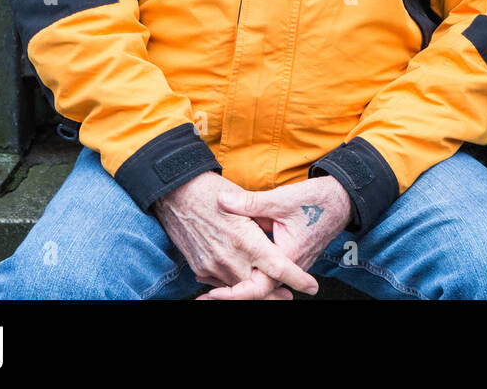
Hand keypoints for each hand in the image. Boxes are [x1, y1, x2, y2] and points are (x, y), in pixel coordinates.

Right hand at [153, 170, 318, 297]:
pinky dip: (233, 283)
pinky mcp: (199, 267)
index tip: (312, 287)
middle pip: (258, 287)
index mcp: (246, 240)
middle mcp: (229, 258)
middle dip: (274, 293)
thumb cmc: (211, 190)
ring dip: (253, 289)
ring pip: (238, 287)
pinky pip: (220, 282)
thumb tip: (280, 233)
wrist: (174, 192)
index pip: (278, 268)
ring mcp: (212, 265)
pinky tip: (241, 278)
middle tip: (288, 297)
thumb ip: (263, 221)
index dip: (297, 279)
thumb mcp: (246, 200)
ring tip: (270, 290)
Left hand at [197, 175, 352, 299]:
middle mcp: (291, 265)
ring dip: (239, 285)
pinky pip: (269, 274)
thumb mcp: (282, 199)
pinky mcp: (292, 258)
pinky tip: (229, 273)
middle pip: (258, 290)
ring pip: (263, 283)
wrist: (342, 199)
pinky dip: (250, 276)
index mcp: (288, 255)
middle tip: (204, 296)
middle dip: (231, 293)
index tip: (213, 293)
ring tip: (211, 288)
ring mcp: (293, 263)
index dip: (234, 293)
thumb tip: (222, 200)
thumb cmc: (316, 199)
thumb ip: (251, 202)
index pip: (258, 287)